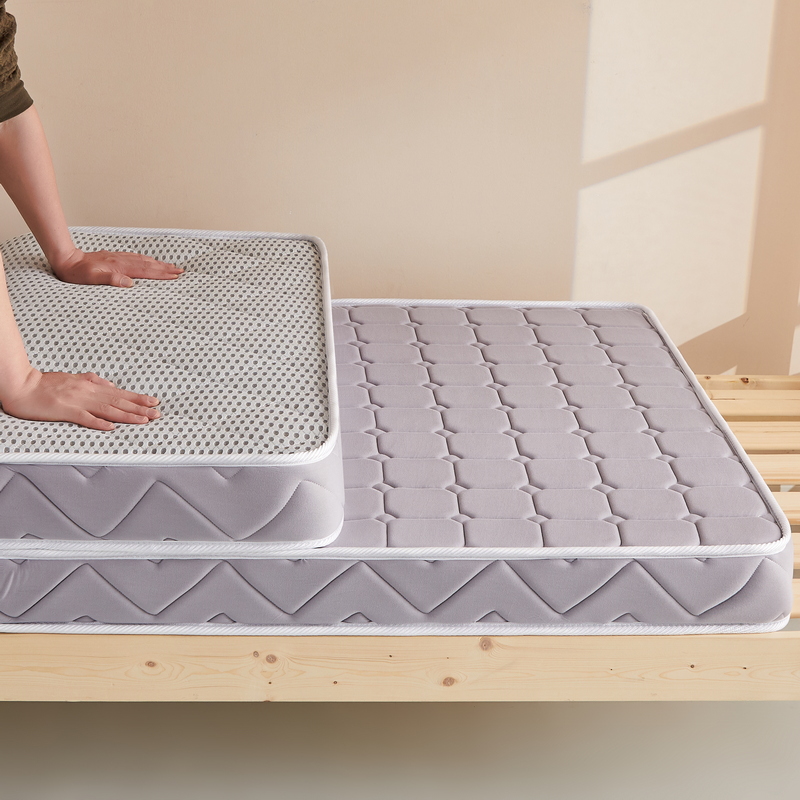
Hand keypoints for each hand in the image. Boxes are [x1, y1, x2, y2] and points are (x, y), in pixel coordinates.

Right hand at [0, 369, 159, 430]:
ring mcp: (77, 401)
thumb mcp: (73, 378)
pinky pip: (84, 418)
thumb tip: (110, 385)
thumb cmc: (46, 384)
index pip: (119, 393)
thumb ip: (92, 381)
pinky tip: (112, 427)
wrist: (22, 385)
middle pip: (118, 401)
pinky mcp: (64, 410)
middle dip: (140, 408)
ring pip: (108, 409)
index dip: (138, 398)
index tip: (154, 402)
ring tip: (144, 420)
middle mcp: (87, 392)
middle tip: (157, 414)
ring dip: (127, 415)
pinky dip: (98, 422)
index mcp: (90, 385)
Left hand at [50, 249, 183, 287]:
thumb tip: (130, 283)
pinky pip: (135, 258)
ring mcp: (118, 258)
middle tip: (180, 271)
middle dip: (165, 268)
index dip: (161, 274)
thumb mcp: (91, 279)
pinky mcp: (114, 258)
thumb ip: (111, 279)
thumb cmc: (77, 273)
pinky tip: (150, 261)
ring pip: (143, 260)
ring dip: (158, 264)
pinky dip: (146, 260)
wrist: (66, 259)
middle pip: (148, 264)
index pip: (145, 271)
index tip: (175, 276)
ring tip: (171, 266)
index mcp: (119, 268)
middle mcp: (121, 261)